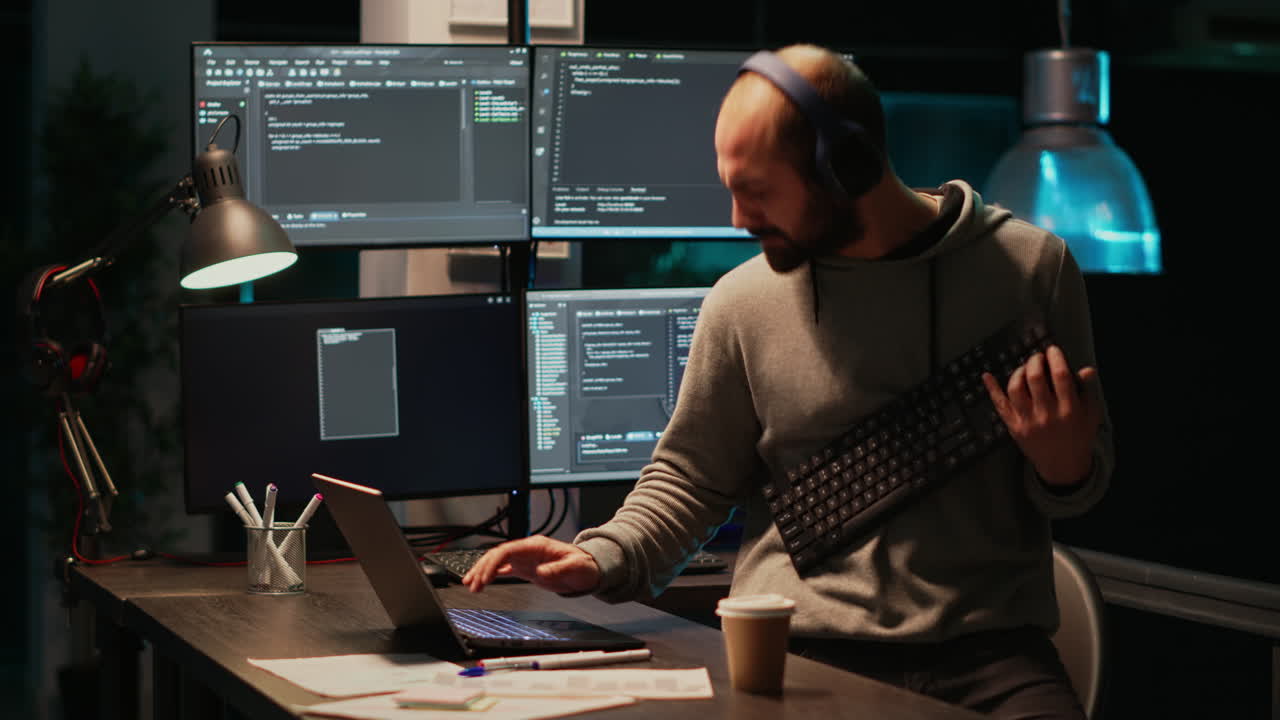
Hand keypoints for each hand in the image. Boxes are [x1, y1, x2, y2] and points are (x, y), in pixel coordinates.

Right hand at [461, 535, 600, 593]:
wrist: (588, 569)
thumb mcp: (575, 567)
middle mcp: (527, 551)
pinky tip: (482, 581)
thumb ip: (558, 568)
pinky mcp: (526, 568)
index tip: (485, 577)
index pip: (507, 550)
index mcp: (536, 546)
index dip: (493, 562)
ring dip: (483, 571)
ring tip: (470, 584)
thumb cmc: (583, 565)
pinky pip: (504, 569)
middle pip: (497, 555)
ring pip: (497, 561)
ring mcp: (526, 559)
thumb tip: (541, 571)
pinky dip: (491, 575)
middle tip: (472, 584)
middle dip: (482, 568)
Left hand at [982, 344, 1102, 487]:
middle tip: (1037, 356)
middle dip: (1035, 361)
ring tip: (1025, 368)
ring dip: (1018, 372)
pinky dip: (992, 389)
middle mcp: (1046, 415)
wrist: (1063, 466)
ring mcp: (1028, 421)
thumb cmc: (1079, 437)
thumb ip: (1088, 391)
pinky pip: (1000, 405)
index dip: (1055, 358)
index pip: (1060, 376)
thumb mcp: (1091, 415)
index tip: (1052, 350)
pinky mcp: (1014, 427)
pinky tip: (987, 376)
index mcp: (1069, 410)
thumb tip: (1085, 369)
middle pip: (1035, 379)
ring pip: (1016, 389)